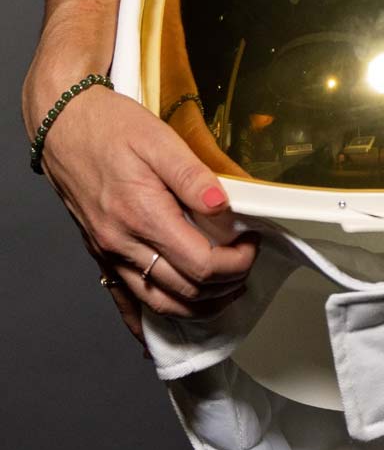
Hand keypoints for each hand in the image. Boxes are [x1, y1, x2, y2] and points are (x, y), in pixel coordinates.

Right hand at [31, 83, 261, 353]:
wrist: (64, 127)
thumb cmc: (113, 128)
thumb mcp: (160, 140)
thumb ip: (194, 176)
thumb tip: (223, 208)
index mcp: (143, 214)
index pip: (200, 263)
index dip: (235, 262)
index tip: (252, 243)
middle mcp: (123, 242)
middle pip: (184, 289)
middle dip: (224, 284)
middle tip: (246, 263)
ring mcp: (109, 253)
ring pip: (157, 302)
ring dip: (197, 304)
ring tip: (225, 288)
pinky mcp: (100, 253)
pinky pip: (124, 298)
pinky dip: (147, 317)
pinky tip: (167, 322)